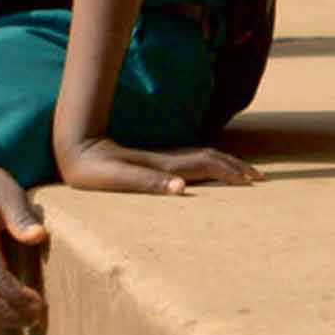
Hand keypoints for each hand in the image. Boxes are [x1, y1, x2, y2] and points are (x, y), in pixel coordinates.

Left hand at [53, 136, 261, 195]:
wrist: (74, 145)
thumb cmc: (91, 169)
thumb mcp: (115, 178)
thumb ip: (148, 183)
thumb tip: (181, 189)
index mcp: (162, 166)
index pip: (205, 165)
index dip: (230, 172)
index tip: (253, 180)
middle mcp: (164, 160)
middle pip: (210, 158)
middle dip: (235, 167)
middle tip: (260, 177)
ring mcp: (159, 159)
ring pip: (201, 158)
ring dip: (225, 164)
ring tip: (243, 172)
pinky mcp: (150, 161)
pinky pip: (190, 162)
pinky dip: (208, 165)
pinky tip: (209, 169)